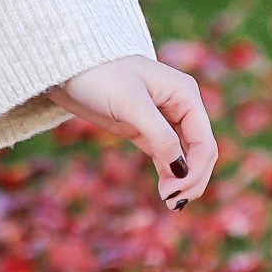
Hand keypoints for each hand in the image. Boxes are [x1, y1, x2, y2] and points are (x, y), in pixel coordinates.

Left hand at [53, 54, 217, 210]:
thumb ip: (160, 135)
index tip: (175, 192)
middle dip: (192, 178)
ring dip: (181, 180)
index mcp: (186, 95)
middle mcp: (180, 106)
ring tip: (168, 202)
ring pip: (185, 156)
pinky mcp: (144, 129)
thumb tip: (181, 169)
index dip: (197, 171)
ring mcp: (163, 119)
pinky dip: (168, 173)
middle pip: (200, 152)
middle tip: (173, 202)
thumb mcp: (131, 104)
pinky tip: (164, 191)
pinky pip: (166, 155)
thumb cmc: (100, 76)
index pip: (204, 141)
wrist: (66, 69)